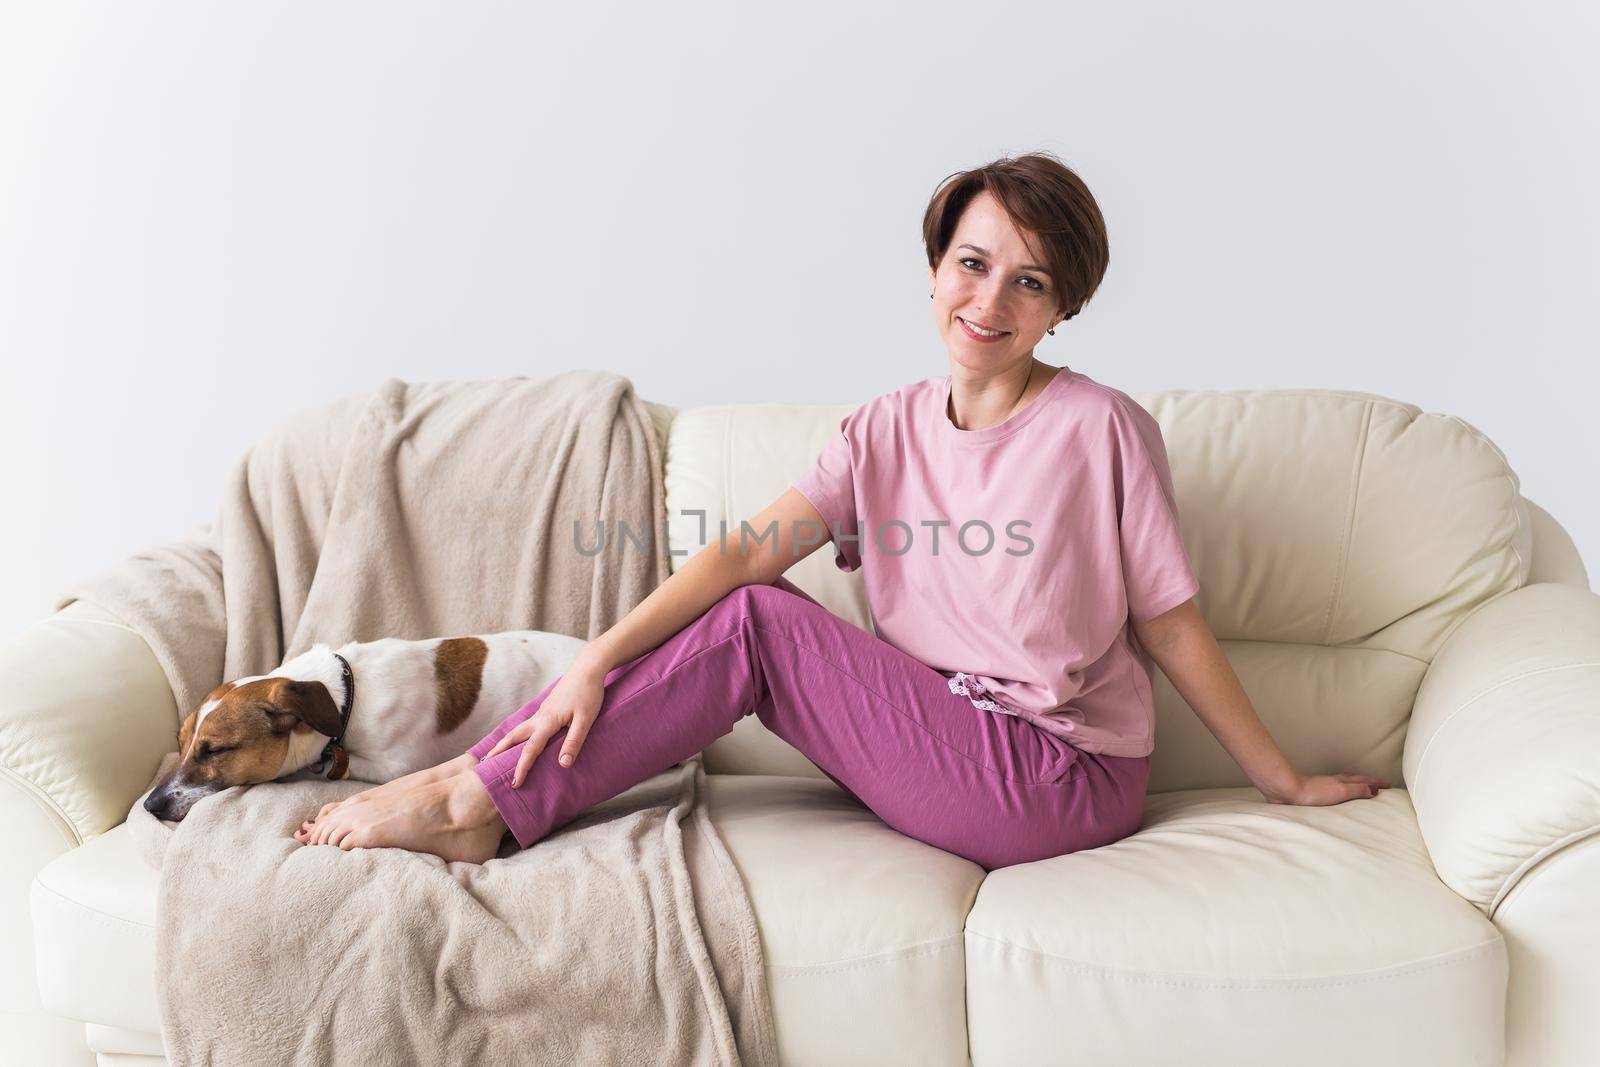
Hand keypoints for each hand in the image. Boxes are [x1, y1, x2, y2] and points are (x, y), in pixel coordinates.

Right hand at [482, 663, 607, 787]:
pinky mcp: (547, 709)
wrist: (588, 668)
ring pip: (519, 730)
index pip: (531, 749)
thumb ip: (574, 742)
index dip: (522, 767)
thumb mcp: (586, 720)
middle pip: (514, 737)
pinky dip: (518, 736)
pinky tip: (522, 740)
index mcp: (547, 722)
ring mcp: (542, 712)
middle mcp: (540, 717)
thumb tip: (563, 765)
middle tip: (485, 765)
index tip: (514, 783)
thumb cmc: (589, 693)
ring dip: (506, 743)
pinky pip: (528, 726)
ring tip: (496, 755)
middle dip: (499, 751)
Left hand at [1265, 772, 1390, 806]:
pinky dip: (1343, 797)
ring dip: (1356, 789)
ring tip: (1363, 794)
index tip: (1388, 785)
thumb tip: (1373, 791)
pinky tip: (1339, 803)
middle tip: (1380, 788)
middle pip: (1355, 781)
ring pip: (1345, 787)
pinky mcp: (1315, 796)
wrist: (1288, 792)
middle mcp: (1334, 783)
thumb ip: (1357, 790)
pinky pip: (1334, 795)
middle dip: (1369, 784)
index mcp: (1342, 781)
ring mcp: (1324, 788)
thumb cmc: (1313, 792)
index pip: (1364, 781)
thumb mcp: (1341, 791)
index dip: (1376, 783)